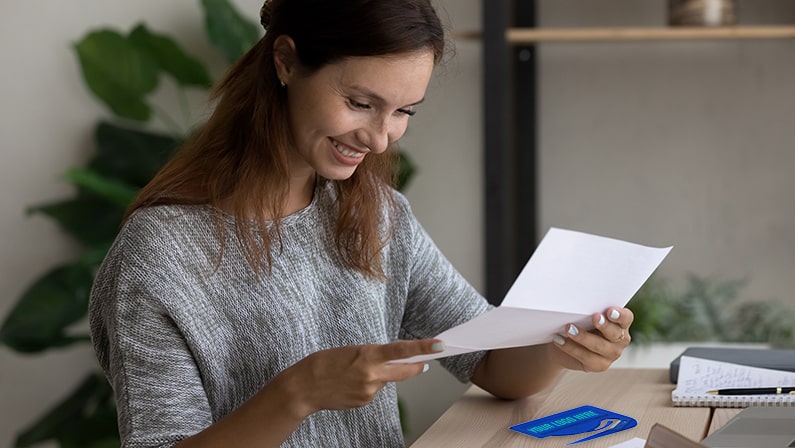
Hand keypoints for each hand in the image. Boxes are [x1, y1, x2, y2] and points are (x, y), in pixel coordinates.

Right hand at [276, 339, 442, 417]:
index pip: (402, 351)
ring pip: (387, 380)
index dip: (423, 348)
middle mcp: (372, 375)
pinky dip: (369, 384)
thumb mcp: (351, 351)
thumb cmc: (322, 363)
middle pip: (405, 371)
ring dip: (381, 374)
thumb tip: (390, 360)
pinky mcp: (364, 402)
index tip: (439, 344)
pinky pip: (375, 390)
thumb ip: (372, 355)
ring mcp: (369, 391)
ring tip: (356, 370)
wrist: (303, 388)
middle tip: (425, 360)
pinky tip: (352, 382)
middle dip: (416, 365)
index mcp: (368, 356)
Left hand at [548, 306, 633, 371]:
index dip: (620, 315)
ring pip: (599, 346)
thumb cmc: (578, 321)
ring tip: (568, 328)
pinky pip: (586, 357)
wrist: (564, 341)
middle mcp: (620, 339)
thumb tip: (579, 304)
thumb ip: (588, 310)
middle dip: (604, 325)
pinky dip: (570, 347)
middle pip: (614, 333)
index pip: (626, 317)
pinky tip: (559, 340)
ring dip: (583, 337)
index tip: (609, 311)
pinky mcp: (600, 365)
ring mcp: (612, 354)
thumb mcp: (584, 313)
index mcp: (621, 323)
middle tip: (594, 317)